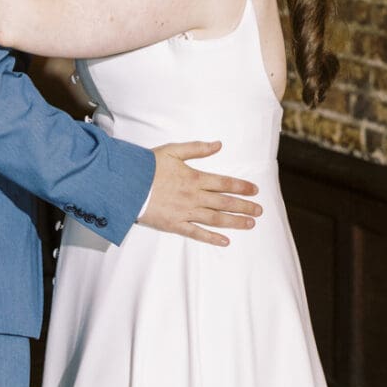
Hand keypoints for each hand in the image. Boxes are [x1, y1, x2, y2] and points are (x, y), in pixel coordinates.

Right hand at [141, 141, 260, 246]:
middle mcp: (194, 196)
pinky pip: (196, 233)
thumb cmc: (147, 166)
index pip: (224, 183)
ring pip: (215, 219)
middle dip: (244, 206)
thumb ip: (197, 149)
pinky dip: (211, 238)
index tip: (255, 191)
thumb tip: (218, 144)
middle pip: (224, 202)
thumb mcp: (173, 151)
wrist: (126, 184)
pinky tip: (225, 241)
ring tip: (250, 224)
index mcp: (194, 178)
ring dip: (234, 222)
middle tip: (260, 211)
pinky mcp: (174, 225)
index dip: (242, 187)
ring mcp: (185, 212)